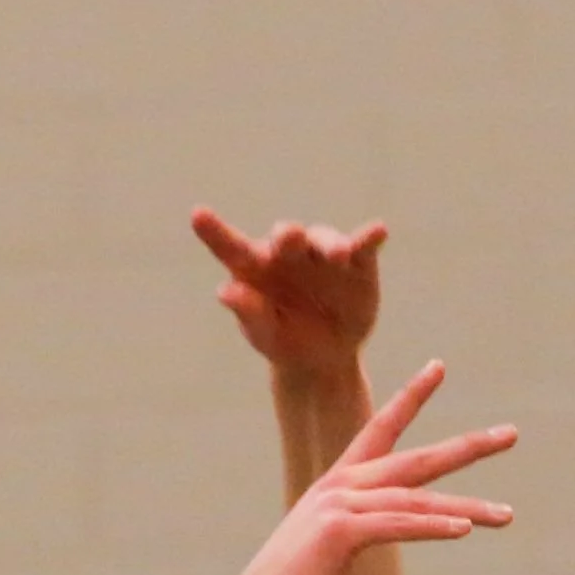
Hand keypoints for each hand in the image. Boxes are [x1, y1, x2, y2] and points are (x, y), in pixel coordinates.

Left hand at [193, 209, 385, 378]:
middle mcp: (289, 254)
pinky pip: (363, 246)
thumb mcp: (264, 334)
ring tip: (338, 255)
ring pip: (325, 240)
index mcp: (256, 268)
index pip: (232, 248)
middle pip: (287, 238)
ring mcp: (323, 254)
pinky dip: (370, 237)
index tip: (197, 216)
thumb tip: (226, 292)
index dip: (214, 232)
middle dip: (289, 236)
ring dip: (331, 245)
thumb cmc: (283, 341)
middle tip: (290, 238)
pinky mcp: (357, 262)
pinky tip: (378, 232)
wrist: (322, 359)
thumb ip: (249, 312)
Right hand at [236, 360, 514, 574]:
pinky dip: (434, 527)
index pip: (380, 430)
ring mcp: (341, 507)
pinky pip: (400, 525)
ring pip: (419, 500)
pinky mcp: (343, 533)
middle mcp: (340, 487)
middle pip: (417, 459)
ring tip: (507, 515)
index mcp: (336, 485)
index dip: (411, 398)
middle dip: (467, 447)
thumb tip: (371, 533)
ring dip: (468, 508)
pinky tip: (465, 529)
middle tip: (510, 434)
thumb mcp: (324, 549)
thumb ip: (351, 531)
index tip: (438, 367)